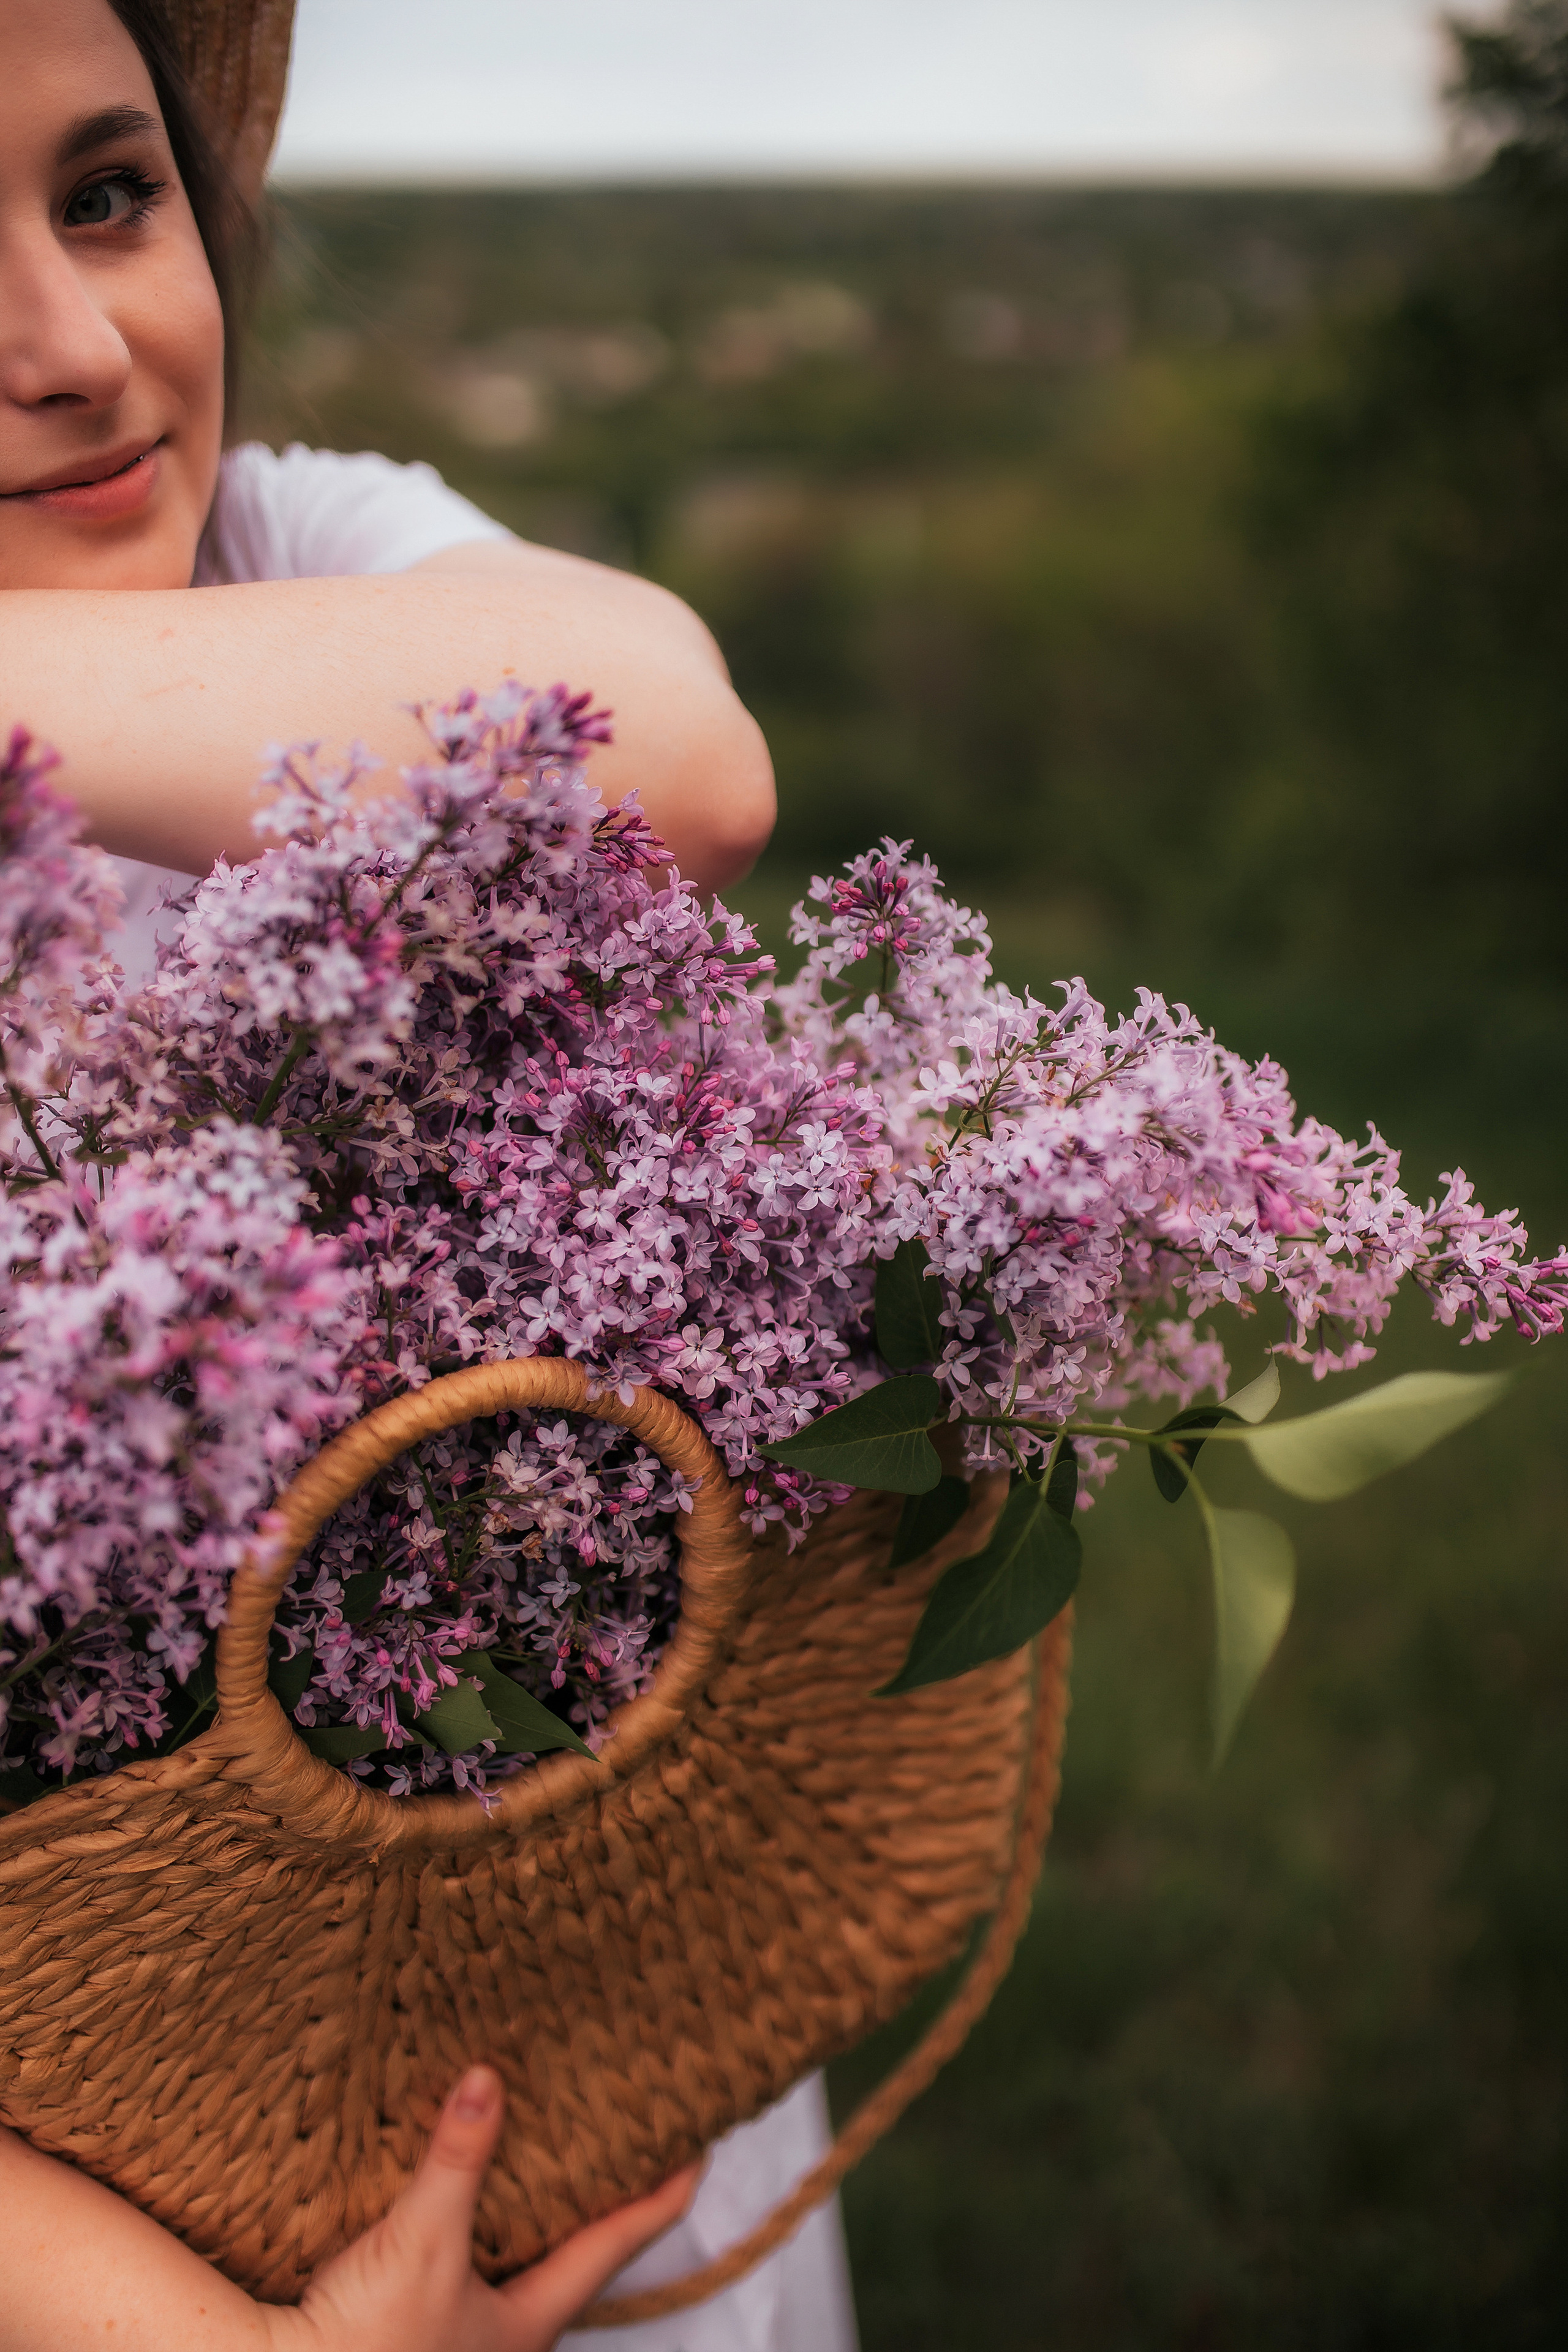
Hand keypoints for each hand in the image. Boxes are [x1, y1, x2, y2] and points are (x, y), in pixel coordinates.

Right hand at [267, 2067, 698, 2351]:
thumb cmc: (366, 2346)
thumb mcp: (423, 2245)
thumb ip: (457, 2163)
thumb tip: (487, 2079)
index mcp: (531, 2320)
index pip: (620, 2242)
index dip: (665, 2191)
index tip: (700, 2143)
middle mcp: (508, 2330)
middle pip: (576, 2252)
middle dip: (601, 2194)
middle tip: (625, 2131)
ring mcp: (465, 2330)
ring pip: (520, 2254)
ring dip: (534, 2201)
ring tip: (549, 2137)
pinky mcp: (418, 2317)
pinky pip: (470, 2254)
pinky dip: (481, 2212)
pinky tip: (465, 2178)